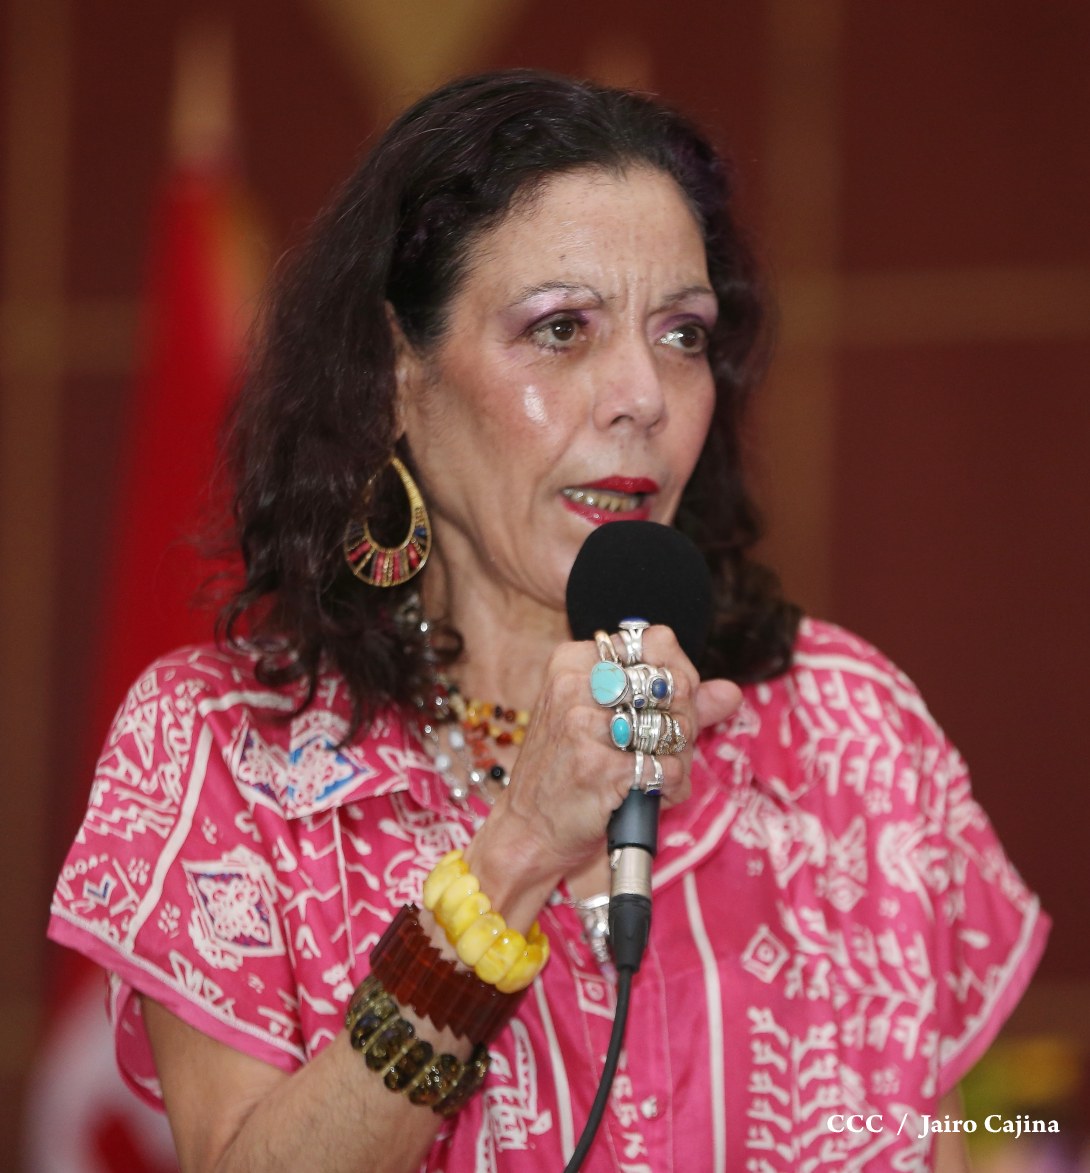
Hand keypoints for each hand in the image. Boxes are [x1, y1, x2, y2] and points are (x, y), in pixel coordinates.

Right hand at [463, 627, 742, 927]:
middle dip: (684, 719)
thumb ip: (673, 703)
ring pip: (674, 726)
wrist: (529, 829)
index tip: (671, 704)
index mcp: (575, 661)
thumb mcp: (610, 724)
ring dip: (680, 757)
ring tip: (663, 774)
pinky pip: (668, 767)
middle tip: (669, 746)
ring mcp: (582, 723)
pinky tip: (656, 794)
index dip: (680, 673)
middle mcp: (575, 684)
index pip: (658, 640)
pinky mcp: (596, 765)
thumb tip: (731, 692)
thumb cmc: (568, 772)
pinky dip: (673, 786)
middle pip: (672, 682)